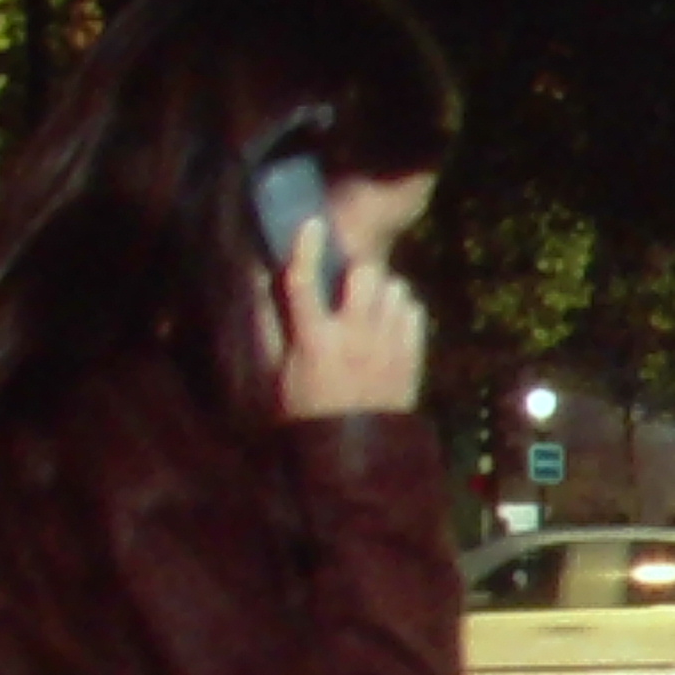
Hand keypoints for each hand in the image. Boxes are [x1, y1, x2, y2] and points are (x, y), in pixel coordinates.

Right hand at [272, 220, 425, 421]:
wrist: (355, 449)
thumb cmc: (306, 410)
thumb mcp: (278, 373)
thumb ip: (271, 328)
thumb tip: (260, 286)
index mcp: (314, 340)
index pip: (305, 282)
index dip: (306, 248)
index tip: (312, 224)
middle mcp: (355, 336)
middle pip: (366, 274)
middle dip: (356, 271)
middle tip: (347, 284)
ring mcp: (389, 345)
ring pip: (396, 289)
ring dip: (381, 290)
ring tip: (368, 305)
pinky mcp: (413, 356)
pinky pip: (415, 312)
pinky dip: (402, 309)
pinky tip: (387, 322)